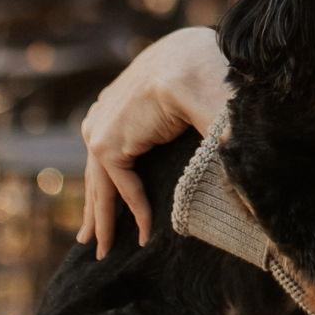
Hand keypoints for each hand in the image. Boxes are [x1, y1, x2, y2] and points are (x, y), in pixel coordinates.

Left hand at [76, 28, 229, 258]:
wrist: (193, 65)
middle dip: (95, 208)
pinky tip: (145, 236)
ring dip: (102, 220)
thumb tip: (225, 163)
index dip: (119, 185)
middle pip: (98, 173)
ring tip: (100, 249)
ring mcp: (101, 129)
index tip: (128, 207)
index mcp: (121, 105)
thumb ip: (198, 132)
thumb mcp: (192, 105)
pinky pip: (122, 188)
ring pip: (102, 186)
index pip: (112, 153)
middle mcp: (105, 116)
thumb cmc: (203, 77)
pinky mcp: (107, 144)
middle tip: (89, 238)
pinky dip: (136, 212)